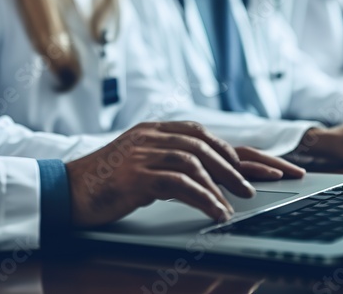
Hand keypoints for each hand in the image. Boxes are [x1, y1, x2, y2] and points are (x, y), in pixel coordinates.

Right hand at [64, 121, 304, 226]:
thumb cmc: (104, 183)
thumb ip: (171, 163)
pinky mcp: (136, 174)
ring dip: (222, 182)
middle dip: (241, 164)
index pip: (209, 136)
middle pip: (207, 144)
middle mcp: (152, 135)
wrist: (65, 192)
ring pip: (195, 160)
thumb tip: (211, 179)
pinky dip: (203, 197)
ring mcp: (142, 152)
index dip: (245, 152)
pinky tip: (217, 211)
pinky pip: (179, 183)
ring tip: (240, 200)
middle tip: (265, 184)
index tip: (277, 167)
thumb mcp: (141, 166)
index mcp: (156, 130)